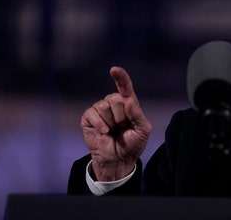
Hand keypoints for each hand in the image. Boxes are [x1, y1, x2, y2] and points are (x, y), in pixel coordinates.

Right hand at [80, 66, 151, 180]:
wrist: (118, 160)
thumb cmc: (132, 144)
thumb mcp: (142, 130)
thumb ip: (137, 114)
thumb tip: (128, 100)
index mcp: (128, 104)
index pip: (125, 87)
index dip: (121, 78)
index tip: (114, 70)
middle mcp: (113, 103)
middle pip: (116, 99)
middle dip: (121, 117)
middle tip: (122, 128)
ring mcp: (100, 110)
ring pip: (104, 106)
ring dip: (110, 122)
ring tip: (112, 131)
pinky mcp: (88, 117)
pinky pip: (92, 113)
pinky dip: (99, 124)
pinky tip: (104, 133)